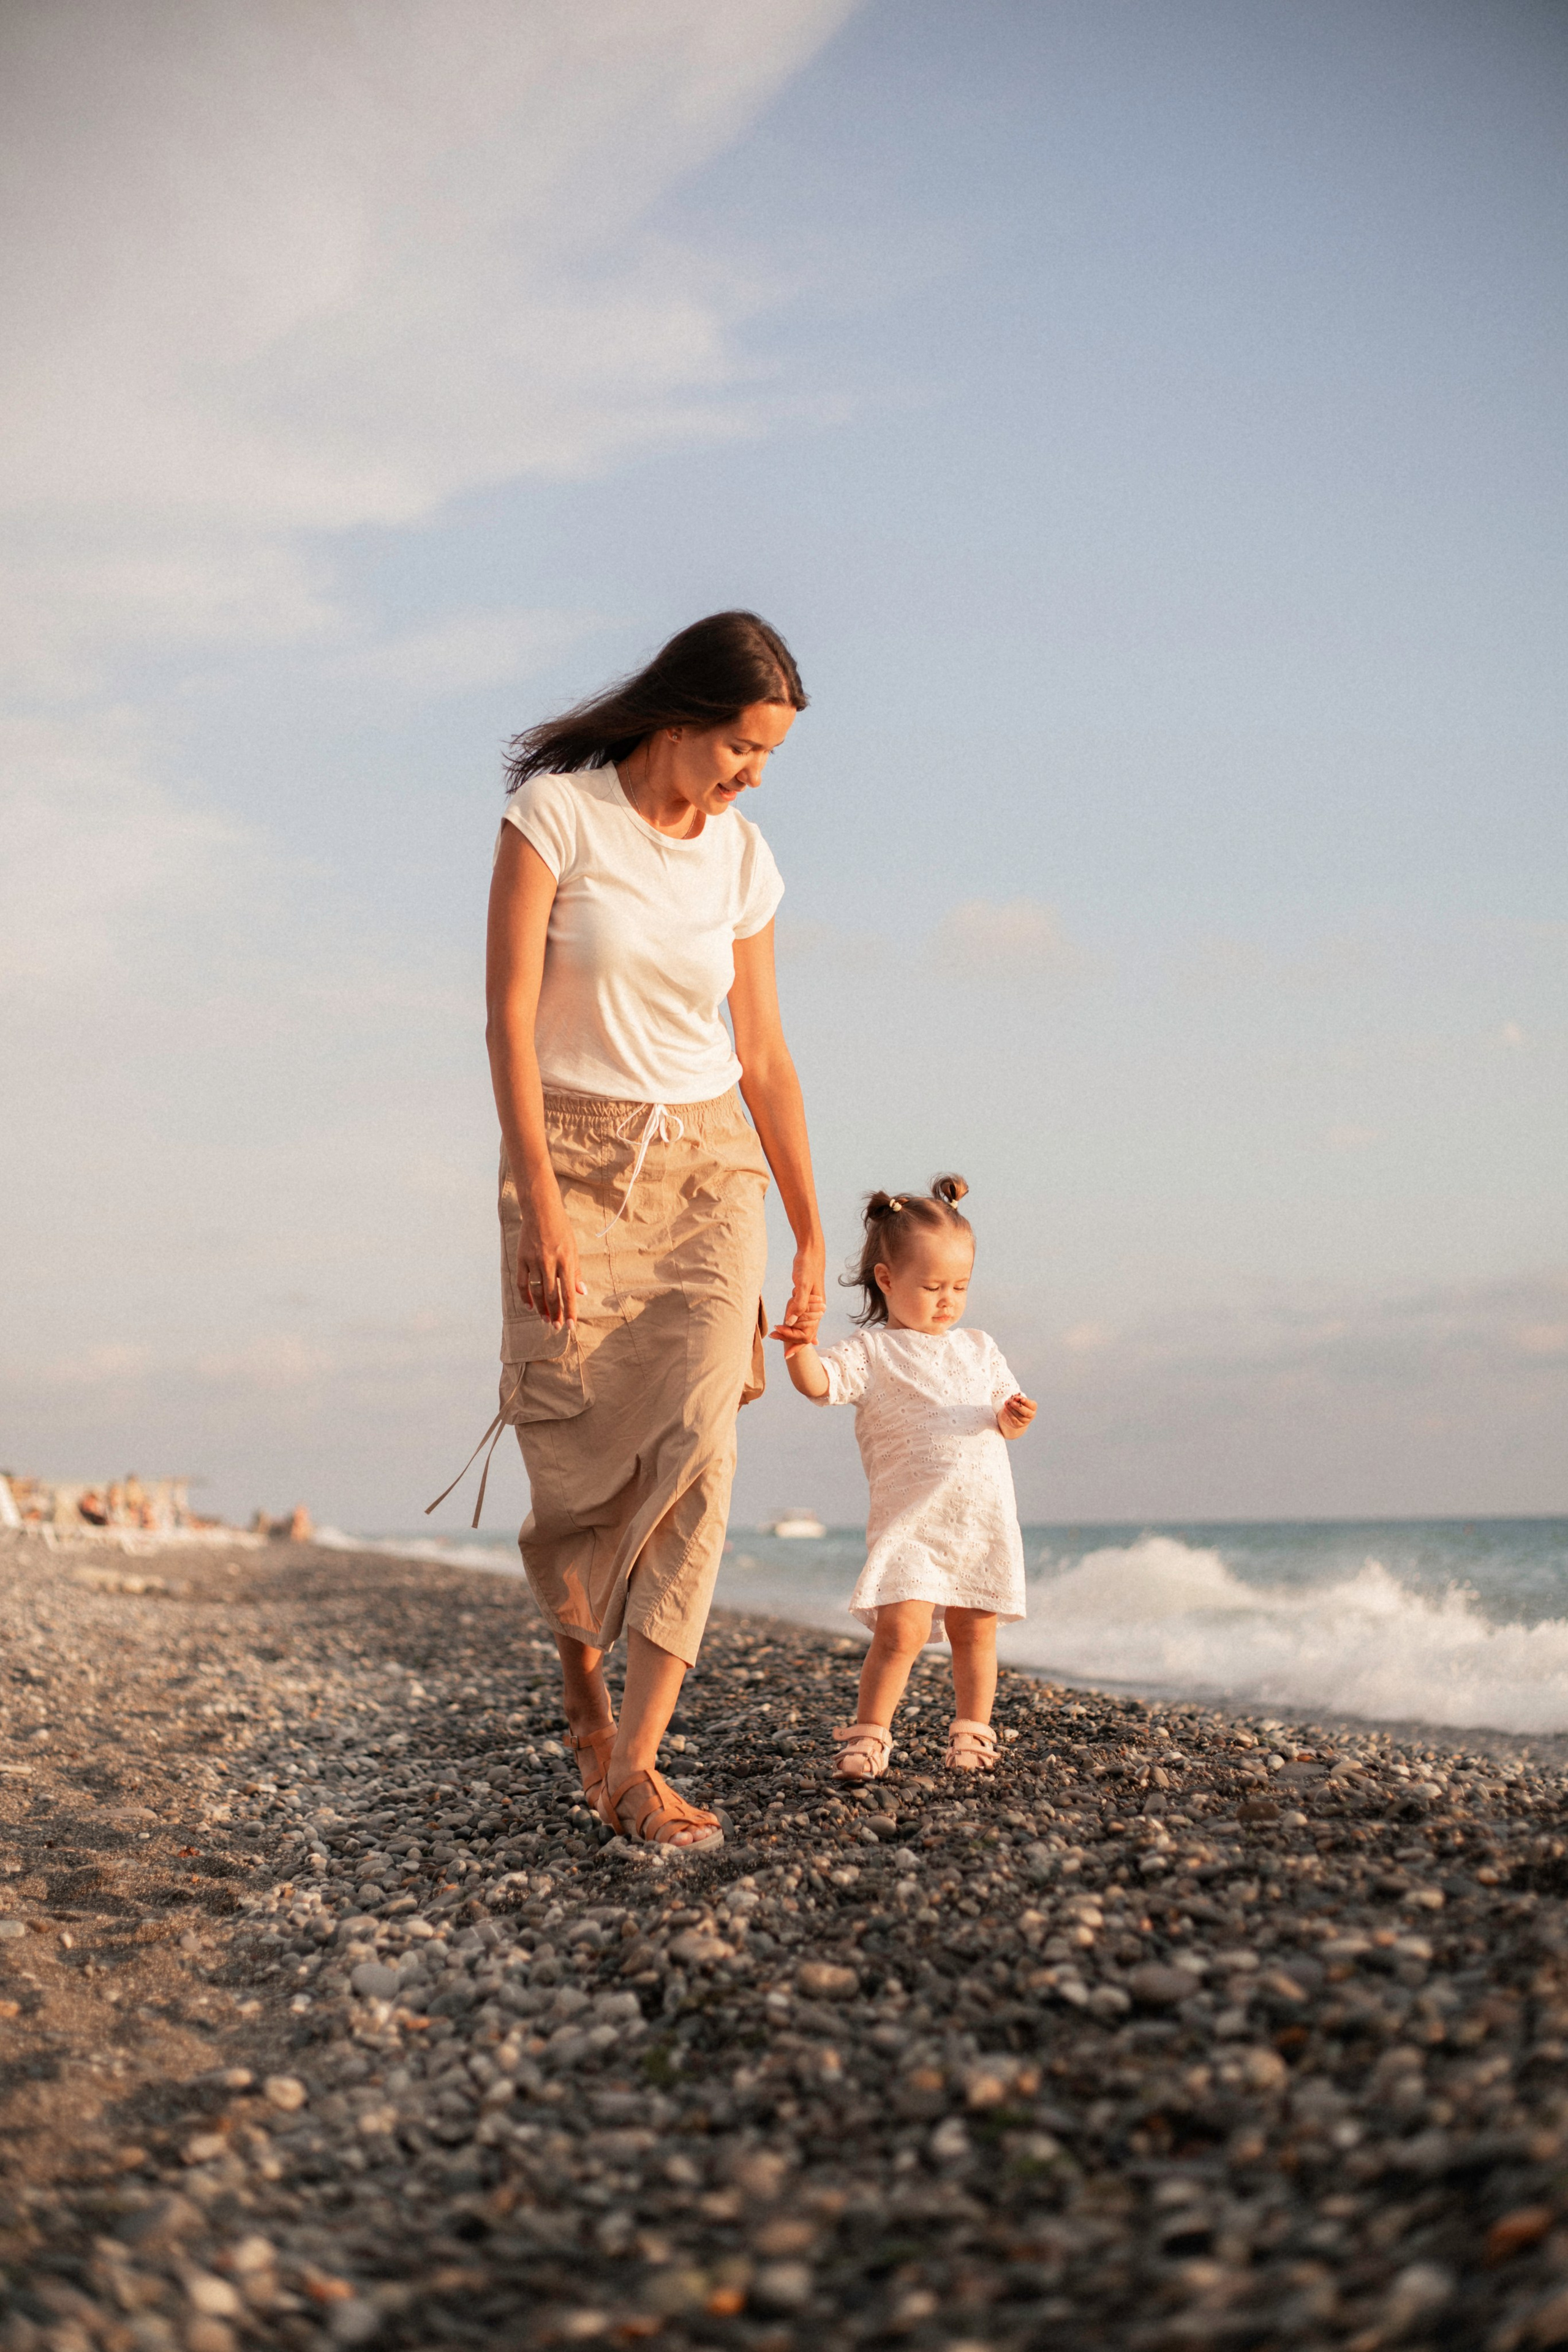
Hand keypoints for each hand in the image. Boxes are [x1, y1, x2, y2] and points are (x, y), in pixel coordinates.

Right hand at [516, 1187, 584, 1328]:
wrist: (540, 1210)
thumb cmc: (561, 1229)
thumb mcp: (573, 1248)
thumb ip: (576, 1272)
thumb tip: (582, 1292)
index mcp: (566, 1260)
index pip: (568, 1292)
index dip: (570, 1311)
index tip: (571, 1325)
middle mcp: (549, 1262)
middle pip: (551, 1295)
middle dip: (555, 1313)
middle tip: (557, 1327)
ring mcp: (533, 1260)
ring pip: (536, 1291)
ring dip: (541, 1308)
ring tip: (545, 1319)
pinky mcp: (521, 1258)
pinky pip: (522, 1282)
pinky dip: (525, 1296)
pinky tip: (529, 1306)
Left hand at [772, 1238, 824, 1351]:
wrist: (812, 1251)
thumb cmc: (807, 1266)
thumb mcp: (802, 1284)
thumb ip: (798, 1304)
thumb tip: (790, 1322)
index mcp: (816, 1309)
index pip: (807, 1335)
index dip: (795, 1344)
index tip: (785, 1353)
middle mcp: (816, 1309)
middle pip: (805, 1333)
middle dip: (790, 1340)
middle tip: (773, 1339)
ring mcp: (812, 1304)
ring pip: (803, 1326)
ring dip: (791, 1332)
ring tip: (778, 1337)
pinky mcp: (806, 1298)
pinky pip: (802, 1316)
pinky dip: (796, 1324)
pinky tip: (792, 1325)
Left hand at [998, 1392, 1036, 1437]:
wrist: (1011, 1413)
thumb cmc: (1016, 1404)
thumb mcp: (1017, 1399)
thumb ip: (1017, 1398)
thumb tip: (1015, 1398)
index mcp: (1033, 1407)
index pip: (1032, 1405)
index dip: (1027, 1402)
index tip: (1021, 1399)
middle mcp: (1031, 1415)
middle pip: (1027, 1413)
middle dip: (1019, 1407)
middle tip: (1012, 1402)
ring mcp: (1025, 1421)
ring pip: (1020, 1416)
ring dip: (1012, 1409)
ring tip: (1006, 1403)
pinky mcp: (1019, 1425)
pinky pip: (1014, 1420)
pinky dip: (1009, 1414)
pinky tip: (1005, 1409)